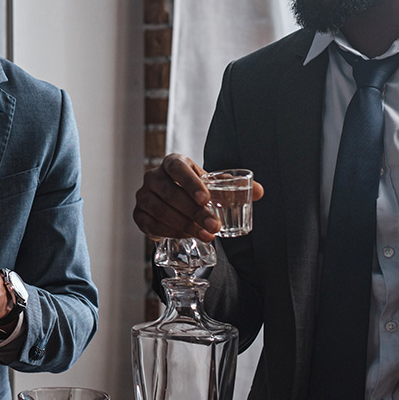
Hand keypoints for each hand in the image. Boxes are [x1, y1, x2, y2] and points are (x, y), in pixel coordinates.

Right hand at [133, 153, 264, 242]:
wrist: (175, 204)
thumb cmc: (196, 191)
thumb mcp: (214, 186)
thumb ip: (236, 188)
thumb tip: (260, 191)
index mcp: (172, 163)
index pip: (177, 168)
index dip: (190, 183)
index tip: (206, 199)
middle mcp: (153, 176)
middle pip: (170, 193)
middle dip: (194, 212)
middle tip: (214, 226)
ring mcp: (143, 195)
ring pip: (160, 210)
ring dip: (184, 225)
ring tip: (205, 235)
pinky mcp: (138, 214)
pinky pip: (151, 224)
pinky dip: (170, 232)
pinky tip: (187, 236)